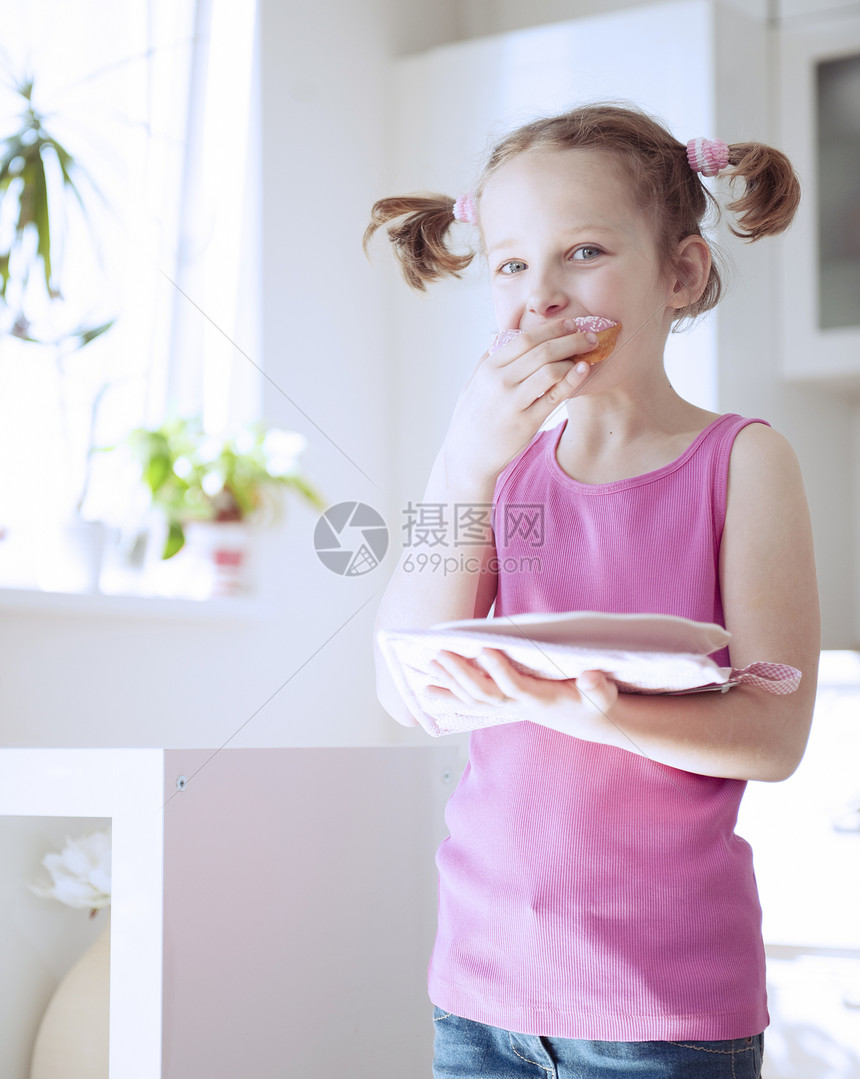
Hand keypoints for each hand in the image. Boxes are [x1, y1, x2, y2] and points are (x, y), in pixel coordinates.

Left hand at [425, 647, 617, 736]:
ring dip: (450, 683)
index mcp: (544, 701)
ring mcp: (510, 707)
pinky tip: (428, 690)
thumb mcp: (605, 697)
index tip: (485, 649)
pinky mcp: (505, 705)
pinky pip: (472, 703)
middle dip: (462, 675)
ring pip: (474, 698)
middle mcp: (522, 707)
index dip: (500, 671)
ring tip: (429, 665)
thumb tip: (592, 677)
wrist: (590, 721)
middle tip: (441, 654)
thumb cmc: (596, 703)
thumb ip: (599, 689)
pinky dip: (450, 696)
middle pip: (485, 694)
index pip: (517, 688)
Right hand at [440, 320, 598, 491]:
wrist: (466, 457)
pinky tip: (583, 370)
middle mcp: (499, 382)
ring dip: (574, 356)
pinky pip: (554, 397)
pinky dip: (571, 380)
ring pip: (550, 370)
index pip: (525, 339)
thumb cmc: (470, 420)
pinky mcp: (526, 423)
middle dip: (571, 338)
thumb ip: (487, 360)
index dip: (551, 328)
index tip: (570, 324)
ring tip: (589, 352)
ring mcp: (513, 403)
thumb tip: (503, 337)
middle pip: (542, 350)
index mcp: (488, 369)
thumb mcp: (472, 385)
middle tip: (590, 334)